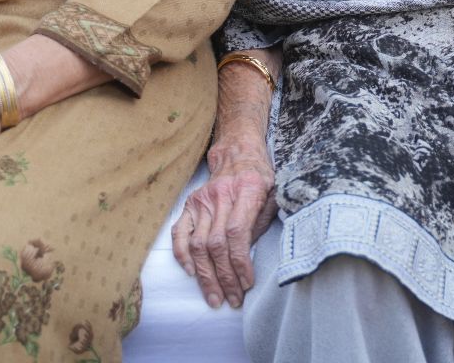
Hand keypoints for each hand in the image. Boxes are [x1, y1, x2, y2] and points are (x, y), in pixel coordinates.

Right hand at [173, 142, 276, 309]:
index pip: (237, 233)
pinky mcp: (189, 204)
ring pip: (198, 244)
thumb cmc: (261, 177)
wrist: (238, 153)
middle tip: (232, 299)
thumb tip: (248, 256)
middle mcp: (220, 195)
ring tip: (215, 297)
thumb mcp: (274, 193)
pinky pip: (179, 233)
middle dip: (224, 277)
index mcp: (247, 189)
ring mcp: (201, 200)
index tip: (246, 283)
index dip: (240, 262)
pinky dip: (182, 255)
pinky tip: (192, 273)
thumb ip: (262, 222)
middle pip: (216, 244)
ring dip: (206, 275)